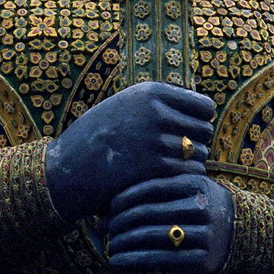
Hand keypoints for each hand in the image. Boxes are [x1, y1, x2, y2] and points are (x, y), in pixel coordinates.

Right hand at [45, 82, 214, 221]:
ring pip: (200, 154)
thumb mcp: (125, 106)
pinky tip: (166, 180)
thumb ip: (159, 104)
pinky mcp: (154, 169)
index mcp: (151, 92)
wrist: (69, 168)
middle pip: (204, 130)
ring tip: (170, 167)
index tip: (188, 132)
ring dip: (190, 163)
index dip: (199, 121)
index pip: (203, 106)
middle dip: (195, 142)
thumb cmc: (99, 137)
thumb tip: (202, 110)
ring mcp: (156, 141)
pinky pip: (189, 173)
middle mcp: (156, 112)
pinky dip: (182, 179)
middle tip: (178, 154)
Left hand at [106, 173, 233, 273]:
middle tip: (104, 229)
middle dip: (120, 222)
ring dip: (123, 242)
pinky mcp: (204, 261)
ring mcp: (204, 235)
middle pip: (149, 213)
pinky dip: (134, 261)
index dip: (124, 199)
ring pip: (152, 236)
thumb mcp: (188, 189)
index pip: (150, 188)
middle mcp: (201, 207)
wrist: (239, 234)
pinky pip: (162, 260)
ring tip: (108, 246)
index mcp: (194, 183)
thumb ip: (160, 189)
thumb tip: (110, 203)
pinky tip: (116, 263)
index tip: (107, 210)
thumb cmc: (199, 208)